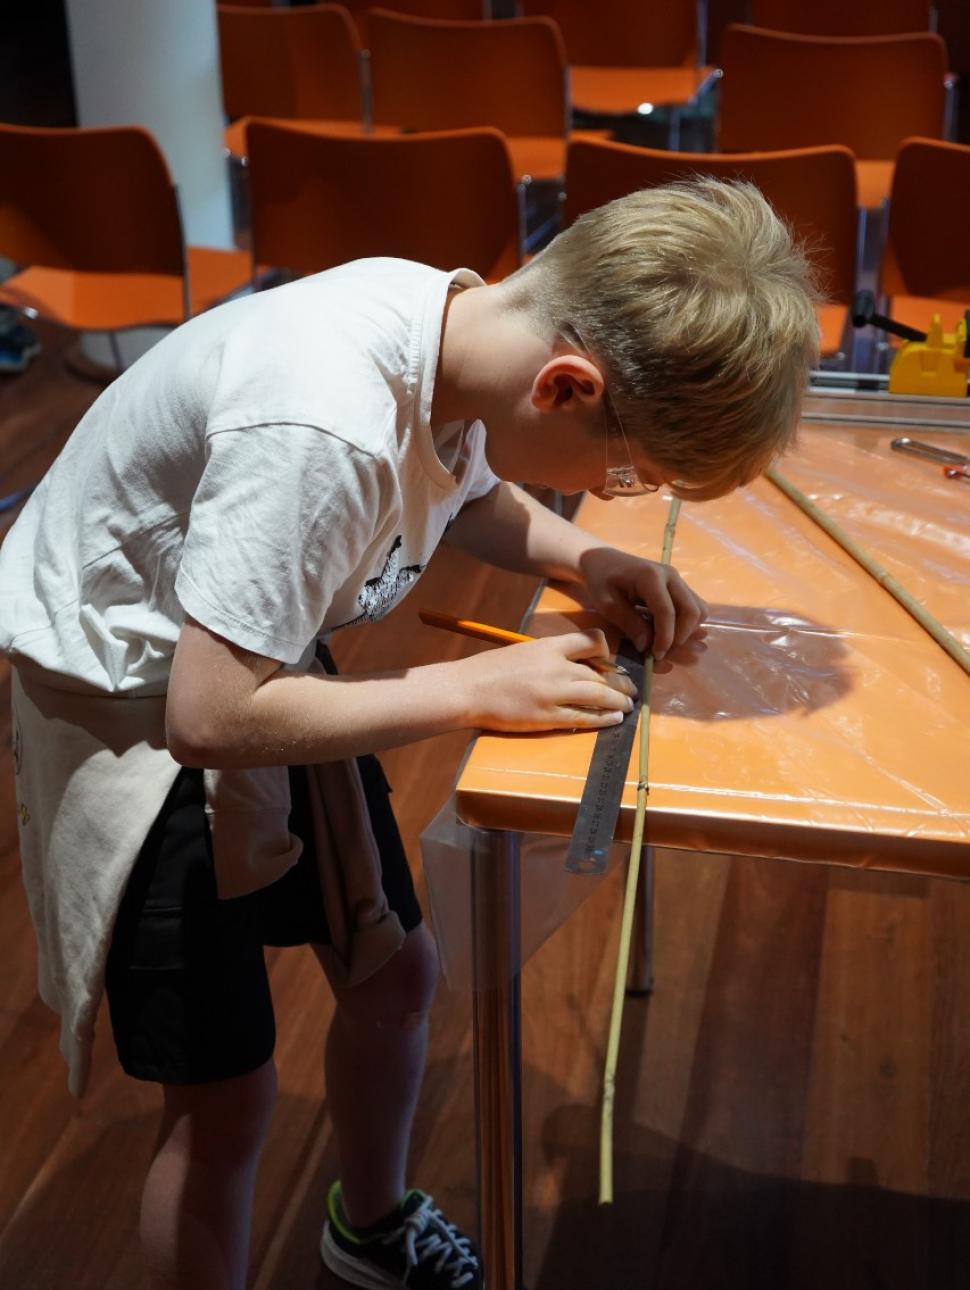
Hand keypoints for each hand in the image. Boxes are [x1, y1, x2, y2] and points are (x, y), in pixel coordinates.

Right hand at [454, 631, 637, 732]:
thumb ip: (547, 657)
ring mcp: (553, 692)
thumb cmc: (489, 670)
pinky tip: (614, 719)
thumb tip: (570, 666)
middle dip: (620, 682)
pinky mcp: (548, 716)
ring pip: (598, 695)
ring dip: (618, 701)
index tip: (612, 661)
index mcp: (548, 646)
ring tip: (628, 706)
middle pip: (601, 672)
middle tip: (632, 690)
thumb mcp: (522, 652)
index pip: (590, 640)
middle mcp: (556, 667)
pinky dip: (603, 718)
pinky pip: (584, 717)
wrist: (467, 690)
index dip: (607, 650)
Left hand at [578, 546, 707, 659]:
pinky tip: (669, 631)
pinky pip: (695, 607)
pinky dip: (688, 623)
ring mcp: (678, 579)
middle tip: (661, 651)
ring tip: (665, 641)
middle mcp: (670, 575)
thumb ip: (628, 623)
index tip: (656, 655)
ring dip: (687, 630)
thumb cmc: (601, 580)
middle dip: (681, 636)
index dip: (665, 638)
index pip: (667, 612)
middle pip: (692, 611)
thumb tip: (647, 646)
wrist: (604, 560)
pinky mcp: (680, 585)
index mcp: (650, 576)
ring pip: (699, 610)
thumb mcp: (606, 604)